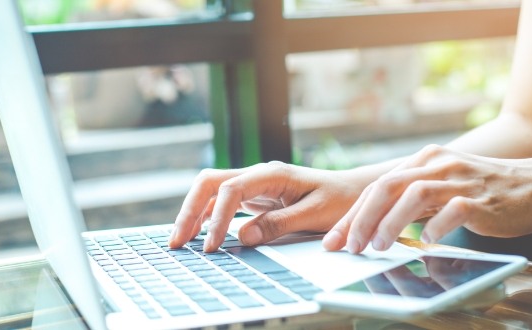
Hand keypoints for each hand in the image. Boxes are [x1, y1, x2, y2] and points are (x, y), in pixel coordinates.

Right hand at [168, 161, 361, 251]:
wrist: (354, 192)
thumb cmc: (340, 201)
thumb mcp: (314, 215)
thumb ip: (279, 224)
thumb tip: (243, 236)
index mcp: (272, 174)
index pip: (231, 189)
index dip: (217, 218)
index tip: (213, 246)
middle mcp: (259, 175)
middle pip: (210, 182)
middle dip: (189, 209)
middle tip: (177, 240)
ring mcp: (255, 184)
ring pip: (212, 190)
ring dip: (194, 213)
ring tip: (181, 240)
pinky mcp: (256, 196)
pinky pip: (223, 201)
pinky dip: (208, 216)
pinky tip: (200, 232)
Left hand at [323, 144, 531, 253]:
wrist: (531, 184)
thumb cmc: (477, 188)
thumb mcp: (438, 184)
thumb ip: (408, 197)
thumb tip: (370, 222)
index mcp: (422, 160)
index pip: (377, 186)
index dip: (353, 214)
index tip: (335, 238)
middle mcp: (436, 164)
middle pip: (387, 186)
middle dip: (362, 218)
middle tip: (350, 246)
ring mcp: (459, 180)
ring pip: (415, 194)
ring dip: (391, 222)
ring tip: (378, 246)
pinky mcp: (481, 199)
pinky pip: (453, 210)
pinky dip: (435, 226)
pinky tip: (427, 240)